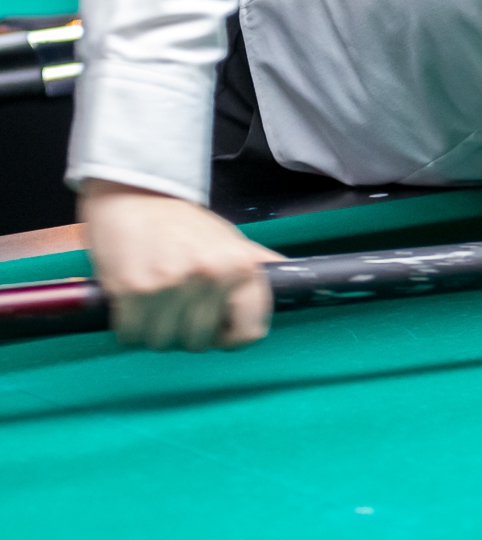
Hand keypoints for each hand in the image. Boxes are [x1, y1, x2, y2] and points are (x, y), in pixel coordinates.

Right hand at [80, 180, 283, 349]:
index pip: (249, 333)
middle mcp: (210, 276)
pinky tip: (133, 301)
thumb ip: (260, 266)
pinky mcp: (133, 288)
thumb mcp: (233, 241)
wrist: (135, 196)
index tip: (215, 326)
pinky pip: (130, 335)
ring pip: (163, 342)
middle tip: (175, 305)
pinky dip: (128, 326)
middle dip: (184, 332)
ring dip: (154, 330)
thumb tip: (296, 279)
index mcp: (241, 267)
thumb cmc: (185, 224)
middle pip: (199, 343)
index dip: (228, 336)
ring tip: (154, 300)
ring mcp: (171, 283)